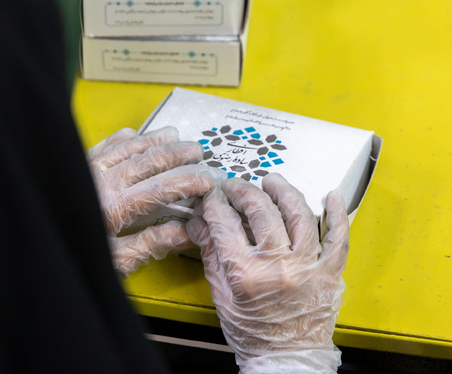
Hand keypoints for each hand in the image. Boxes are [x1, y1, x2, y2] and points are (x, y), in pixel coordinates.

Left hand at [87, 127, 222, 276]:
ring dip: (155, 140)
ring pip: (130, 146)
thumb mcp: (116, 260)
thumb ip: (151, 244)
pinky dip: (124, 138)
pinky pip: (106, 144)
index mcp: (115, 207)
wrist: (39, 237)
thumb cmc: (76, 252)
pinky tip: (136, 135)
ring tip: (176, 137)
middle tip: (199, 152)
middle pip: (150, 160)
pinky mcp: (78, 163)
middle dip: (179, 154)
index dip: (190, 181)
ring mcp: (90, 167)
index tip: (210, 179)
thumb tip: (186, 232)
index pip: (162, 188)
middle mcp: (104, 181)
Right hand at [186, 173, 348, 373]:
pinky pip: (339, 237)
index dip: (216, 203)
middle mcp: (279, 266)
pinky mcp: (330, 272)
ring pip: (299, 215)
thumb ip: (211, 254)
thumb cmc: (252, 332)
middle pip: (261, 211)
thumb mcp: (221, 294)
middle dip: (245, 191)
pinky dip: (337, 214)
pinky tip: (330, 197)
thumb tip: (200, 223)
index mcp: (246, 273)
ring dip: (285, 192)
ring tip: (273, 182)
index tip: (214, 196)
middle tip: (237, 186)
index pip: (225, 223)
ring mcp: (308, 267)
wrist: (287, 358)